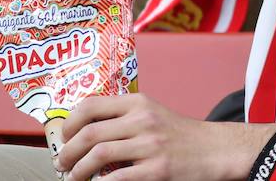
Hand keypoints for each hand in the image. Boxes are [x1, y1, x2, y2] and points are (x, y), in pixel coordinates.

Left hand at [57, 93, 274, 180]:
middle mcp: (143, 120)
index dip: (68, 124)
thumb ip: (123, 117)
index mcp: (139, 103)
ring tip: (74, 177)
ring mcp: (150, 146)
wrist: (214, 150)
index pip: (90, 105)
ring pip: (97, 156)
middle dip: (67, 153)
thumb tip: (82, 131)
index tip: (62, 138)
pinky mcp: (156, 171)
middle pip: (89, 134)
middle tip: (62, 164)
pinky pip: (116, 179)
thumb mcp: (152, 114)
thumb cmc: (178, 135)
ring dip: (77, 171)